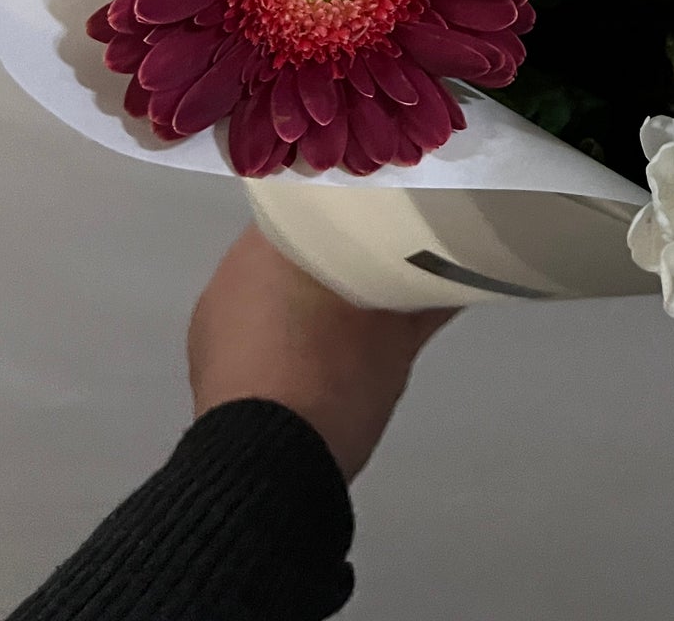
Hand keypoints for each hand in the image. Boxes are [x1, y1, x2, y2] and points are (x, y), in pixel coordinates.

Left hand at [188, 226, 454, 480]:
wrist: (263, 474)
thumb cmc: (333, 379)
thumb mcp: (399, 337)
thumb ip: (432, 294)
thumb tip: (466, 269)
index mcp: (275, 240)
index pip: (319, 199)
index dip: (358, 209)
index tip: (390, 221)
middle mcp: (234, 265)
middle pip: (296, 242)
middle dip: (336, 254)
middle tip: (382, 268)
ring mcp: (214, 314)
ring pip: (272, 284)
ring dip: (308, 294)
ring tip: (353, 319)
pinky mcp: (207, 361)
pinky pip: (252, 325)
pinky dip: (283, 331)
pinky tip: (316, 358)